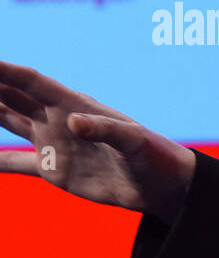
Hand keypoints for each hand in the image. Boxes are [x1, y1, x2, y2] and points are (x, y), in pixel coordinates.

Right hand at [0, 59, 195, 222]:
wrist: (163, 187)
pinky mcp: (53, 170)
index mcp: (76, 105)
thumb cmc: (156, 156)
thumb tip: (73, 122)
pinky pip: (15, 163)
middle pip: (11, 96)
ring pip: (7, 121)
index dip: (4, 70)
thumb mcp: (136, 141)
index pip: (31, 82)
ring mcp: (53, 143)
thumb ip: (107, 130)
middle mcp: (57, 119)